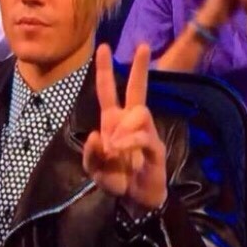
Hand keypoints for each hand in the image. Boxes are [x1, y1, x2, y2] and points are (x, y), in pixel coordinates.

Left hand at [83, 43, 167, 211]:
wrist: (136, 201)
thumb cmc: (117, 178)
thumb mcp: (95, 169)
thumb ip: (90, 154)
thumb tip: (95, 135)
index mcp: (113, 120)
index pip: (108, 90)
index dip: (104, 69)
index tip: (103, 47)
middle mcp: (130, 120)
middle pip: (136, 88)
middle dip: (139, 67)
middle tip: (143, 45)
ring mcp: (145, 131)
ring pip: (139, 111)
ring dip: (124, 129)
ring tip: (115, 149)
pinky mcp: (156, 146)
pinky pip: (144, 135)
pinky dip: (130, 142)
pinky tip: (122, 152)